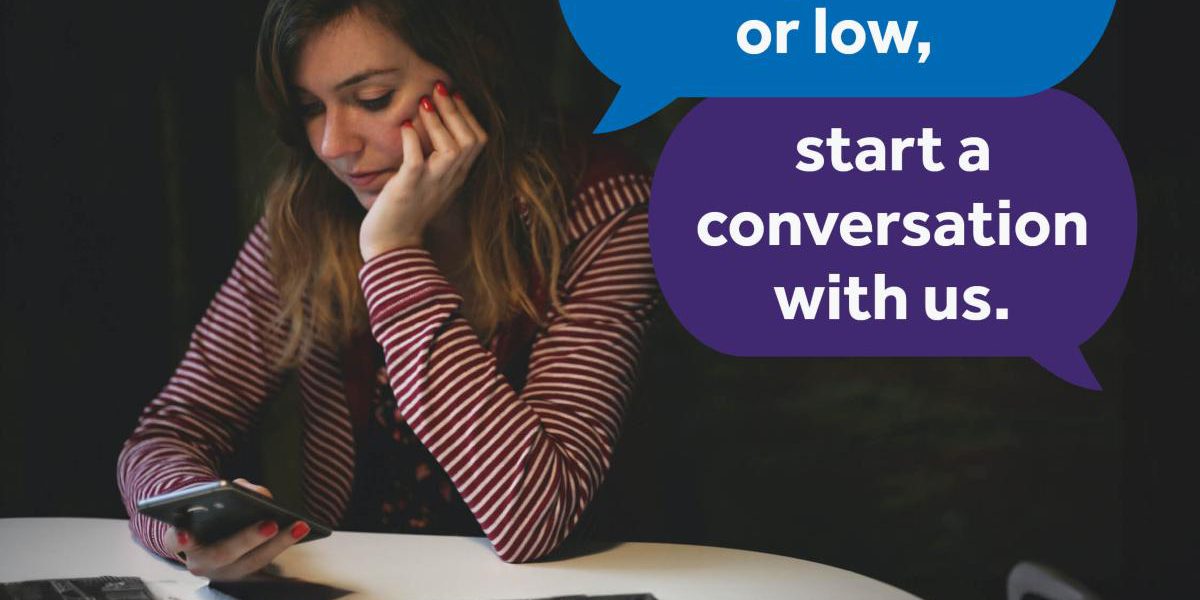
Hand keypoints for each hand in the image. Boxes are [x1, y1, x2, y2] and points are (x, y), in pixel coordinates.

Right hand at [164, 479, 310, 580]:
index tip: (185, 533)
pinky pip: (268, 573)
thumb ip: (231, 490)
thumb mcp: (212, 496)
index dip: (180, 537)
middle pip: (223, 553)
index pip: (175, 540)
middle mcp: (200, 562)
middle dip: (247, 539)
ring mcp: (224, 573)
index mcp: (182, 540)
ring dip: (278, 545)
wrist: (206, 535)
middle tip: (270, 524)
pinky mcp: (245, 577)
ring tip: (299, 525)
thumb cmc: (208, 511)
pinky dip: (287, 563)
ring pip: (251, 563)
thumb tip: (259, 494)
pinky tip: (303, 542)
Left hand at [359, 82, 487, 261]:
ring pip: (452, 148)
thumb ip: (434, 161)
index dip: (468, 115)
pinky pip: (417, 161)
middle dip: (455, 109)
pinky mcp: (409, 188)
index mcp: (457, 177)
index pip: (478, 141)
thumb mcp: (428, 184)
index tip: (454, 95)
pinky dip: (413, 141)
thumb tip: (425, 127)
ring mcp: (431, 184)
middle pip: (470, 140)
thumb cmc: (405, 213)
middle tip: (439, 86)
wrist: (391, 246)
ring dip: (439, 121)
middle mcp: (450, 180)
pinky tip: (406, 127)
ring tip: (423, 101)